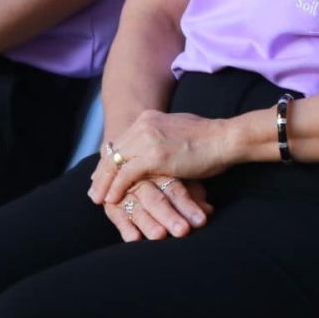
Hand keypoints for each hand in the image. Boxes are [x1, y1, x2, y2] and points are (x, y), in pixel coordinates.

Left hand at [88, 109, 237, 205]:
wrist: (225, 138)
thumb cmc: (209, 140)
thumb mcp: (178, 131)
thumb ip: (162, 136)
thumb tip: (157, 147)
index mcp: (150, 117)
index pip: (121, 140)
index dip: (109, 160)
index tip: (101, 176)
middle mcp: (144, 124)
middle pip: (113, 151)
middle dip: (101, 172)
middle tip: (93, 190)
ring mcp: (148, 138)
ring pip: (114, 162)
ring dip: (103, 183)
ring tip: (97, 199)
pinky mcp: (154, 156)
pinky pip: (126, 173)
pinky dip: (116, 187)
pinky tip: (111, 199)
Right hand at [102, 176, 213, 241]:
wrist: (131, 163)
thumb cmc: (166, 177)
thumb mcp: (182, 181)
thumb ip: (194, 195)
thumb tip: (209, 211)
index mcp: (160, 171)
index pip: (175, 190)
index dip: (187, 205)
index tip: (201, 221)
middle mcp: (142, 180)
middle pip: (155, 199)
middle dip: (169, 216)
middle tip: (182, 231)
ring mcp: (125, 192)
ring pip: (138, 209)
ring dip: (148, 223)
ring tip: (160, 235)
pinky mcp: (112, 204)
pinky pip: (118, 216)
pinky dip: (126, 227)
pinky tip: (135, 239)